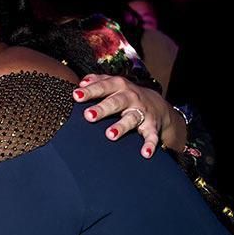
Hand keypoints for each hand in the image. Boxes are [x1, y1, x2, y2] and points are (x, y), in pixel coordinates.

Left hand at [73, 74, 187, 157]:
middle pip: (115, 102)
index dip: (90, 91)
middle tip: (89, 116)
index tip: (76, 95)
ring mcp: (142, 112)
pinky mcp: (152, 126)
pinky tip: (145, 153)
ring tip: (110, 135)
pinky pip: (151, 135)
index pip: (103, 87)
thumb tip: (81, 83)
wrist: (157, 104)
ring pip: (131, 119)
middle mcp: (130, 97)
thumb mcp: (113, 83)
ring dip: (121, 126)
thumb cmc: (126, 93)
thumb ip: (97, 81)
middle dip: (103, 109)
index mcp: (118, 86)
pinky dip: (150, 144)